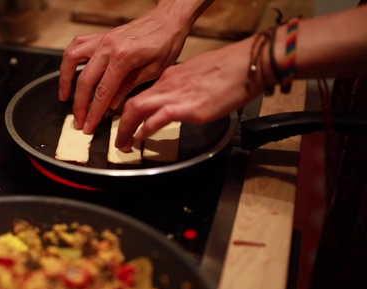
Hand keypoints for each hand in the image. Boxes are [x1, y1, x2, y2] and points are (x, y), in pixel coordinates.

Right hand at [58, 8, 192, 134]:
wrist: (169, 19)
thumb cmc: (166, 43)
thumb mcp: (153, 71)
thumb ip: (128, 87)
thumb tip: (110, 104)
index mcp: (123, 57)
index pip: (102, 92)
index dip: (93, 112)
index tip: (88, 126)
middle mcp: (108, 47)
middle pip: (84, 80)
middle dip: (79, 105)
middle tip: (78, 121)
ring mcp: (103, 39)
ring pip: (72, 58)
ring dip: (65, 79)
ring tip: (65, 96)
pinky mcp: (102, 36)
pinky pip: (78, 45)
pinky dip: (70, 59)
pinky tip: (70, 71)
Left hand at [114, 36, 265, 150]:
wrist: (249, 64)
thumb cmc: (231, 69)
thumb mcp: (198, 75)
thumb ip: (184, 88)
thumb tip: (180, 102)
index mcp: (171, 76)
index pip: (142, 94)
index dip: (130, 112)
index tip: (127, 124)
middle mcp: (168, 84)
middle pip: (132, 103)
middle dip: (120, 124)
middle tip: (118, 140)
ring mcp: (177, 95)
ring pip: (137, 109)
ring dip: (125, 129)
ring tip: (123, 144)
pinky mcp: (188, 108)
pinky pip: (158, 118)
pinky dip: (145, 129)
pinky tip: (141, 138)